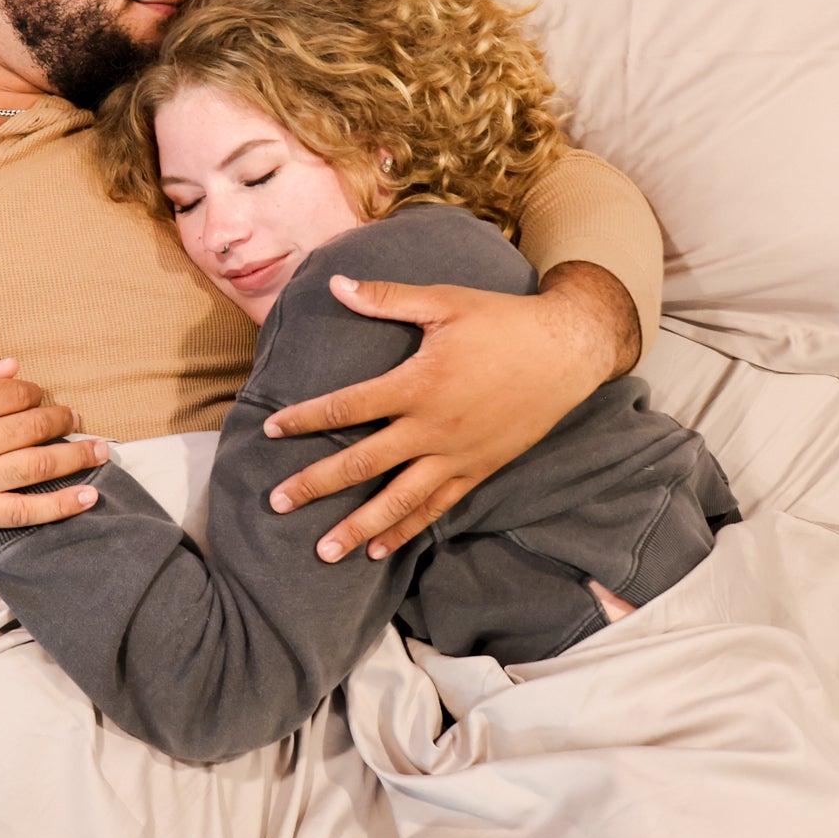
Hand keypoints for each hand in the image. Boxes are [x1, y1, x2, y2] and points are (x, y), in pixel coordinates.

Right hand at [0, 352, 105, 535]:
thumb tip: (13, 369)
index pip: (13, 392)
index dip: (30, 390)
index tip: (34, 392)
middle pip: (31, 427)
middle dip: (61, 419)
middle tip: (76, 416)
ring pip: (36, 468)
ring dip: (75, 457)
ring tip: (100, 450)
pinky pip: (21, 514)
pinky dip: (59, 507)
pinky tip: (88, 497)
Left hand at [265, 261, 640, 561]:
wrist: (568, 351)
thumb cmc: (502, 321)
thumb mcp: (444, 301)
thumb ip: (386, 299)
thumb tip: (336, 284)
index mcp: (418, 384)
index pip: (348, 406)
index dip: (305, 418)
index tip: (270, 428)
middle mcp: (433, 428)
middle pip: (363, 464)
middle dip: (316, 484)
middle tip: (277, 504)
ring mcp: (457, 456)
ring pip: (398, 500)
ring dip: (359, 527)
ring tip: (323, 552)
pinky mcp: (479, 470)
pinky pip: (436, 507)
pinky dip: (406, 530)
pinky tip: (380, 549)